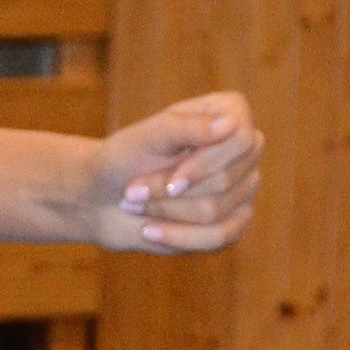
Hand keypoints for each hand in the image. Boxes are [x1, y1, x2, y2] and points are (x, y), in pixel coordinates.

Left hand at [79, 94, 260, 253]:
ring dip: (164, 211)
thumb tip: (231, 124)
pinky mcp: (235, 220)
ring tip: (135, 203)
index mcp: (230, 112)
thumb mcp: (144, 138)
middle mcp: (245, 148)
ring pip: (215, 210)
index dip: (202, 166)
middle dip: (168, 191)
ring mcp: (244, 185)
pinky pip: (219, 237)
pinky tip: (149, 231)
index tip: (170, 183)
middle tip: (131, 191)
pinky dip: (178, 237)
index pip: (240, 141)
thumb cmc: (123, 159)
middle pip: (224, 180)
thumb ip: (183, 127)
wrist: (104, 196)